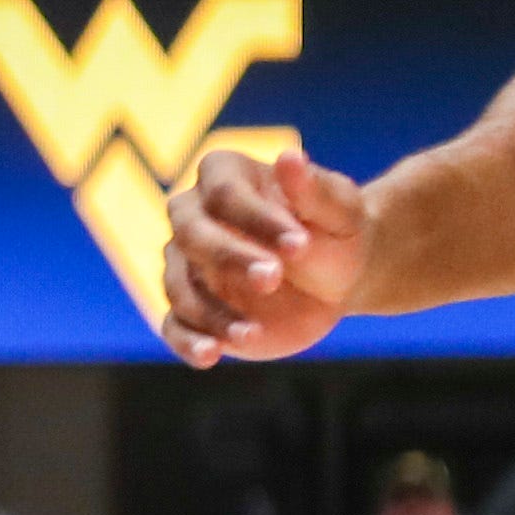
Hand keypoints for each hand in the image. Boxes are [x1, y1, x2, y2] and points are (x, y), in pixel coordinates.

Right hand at [158, 150, 367, 364]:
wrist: (339, 277)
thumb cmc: (337, 231)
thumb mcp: (339, 210)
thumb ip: (313, 189)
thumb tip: (289, 157)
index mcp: (224, 176)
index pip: (225, 194)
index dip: (257, 219)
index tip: (299, 244)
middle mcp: (194, 217)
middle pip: (191, 234)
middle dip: (229, 259)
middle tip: (274, 278)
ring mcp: (188, 266)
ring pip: (179, 286)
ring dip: (212, 311)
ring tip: (253, 332)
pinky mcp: (193, 311)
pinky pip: (174, 326)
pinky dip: (188, 342)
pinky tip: (211, 356)